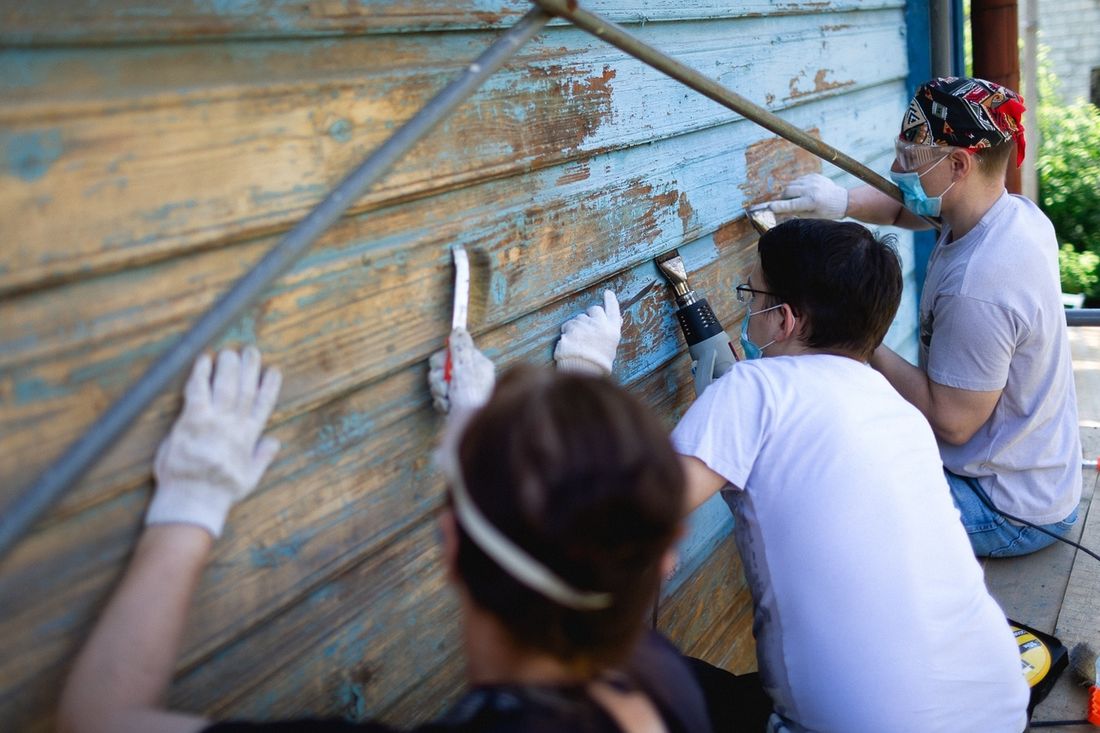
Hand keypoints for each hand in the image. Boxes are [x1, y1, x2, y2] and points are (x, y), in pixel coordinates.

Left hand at [146, 347, 281, 537]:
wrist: (192, 500)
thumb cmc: (218, 491)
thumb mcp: (249, 478)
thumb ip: (262, 457)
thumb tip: (275, 442)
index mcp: (249, 438)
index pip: (263, 405)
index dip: (269, 385)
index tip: (273, 370)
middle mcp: (234, 426)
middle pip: (245, 390)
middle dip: (249, 368)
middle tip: (251, 350)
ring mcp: (214, 422)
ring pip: (225, 386)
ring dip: (229, 366)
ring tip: (231, 351)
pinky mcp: (192, 422)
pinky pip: (198, 391)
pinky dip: (201, 374)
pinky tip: (204, 360)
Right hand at [428, 328, 494, 413]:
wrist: (473, 426)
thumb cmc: (473, 397)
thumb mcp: (465, 368)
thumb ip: (460, 348)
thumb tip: (458, 329)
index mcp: (476, 364)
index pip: (450, 353)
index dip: (441, 361)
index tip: (441, 367)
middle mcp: (469, 376)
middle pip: (440, 369)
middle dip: (438, 380)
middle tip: (445, 387)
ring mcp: (462, 391)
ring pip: (438, 385)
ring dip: (440, 393)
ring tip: (448, 399)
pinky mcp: (456, 405)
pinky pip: (440, 399)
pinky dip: (442, 404)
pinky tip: (449, 408)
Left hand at [554, 290, 621, 375]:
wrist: (583, 371)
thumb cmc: (598, 363)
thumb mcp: (611, 347)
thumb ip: (611, 331)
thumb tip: (618, 319)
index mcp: (612, 331)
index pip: (613, 310)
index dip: (611, 301)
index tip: (608, 293)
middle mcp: (600, 325)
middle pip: (595, 309)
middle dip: (590, 314)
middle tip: (587, 325)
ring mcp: (585, 325)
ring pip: (579, 317)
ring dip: (577, 325)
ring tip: (577, 341)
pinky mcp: (572, 328)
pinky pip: (568, 324)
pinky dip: (567, 331)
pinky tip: (569, 341)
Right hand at [765, 173, 847, 218]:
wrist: (843, 200)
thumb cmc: (827, 212)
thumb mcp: (812, 217)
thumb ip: (796, 213)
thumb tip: (780, 212)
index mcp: (812, 202)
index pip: (791, 204)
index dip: (779, 206)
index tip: (769, 207)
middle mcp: (812, 189)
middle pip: (788, 191)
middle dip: (784, 197)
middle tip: (786, 203)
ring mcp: (813, 180)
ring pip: (792, 184)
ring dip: (790, 191)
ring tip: (798, 198)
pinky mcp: (814, 175)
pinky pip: (799, 180)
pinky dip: (798, 186)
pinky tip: (805, 191)